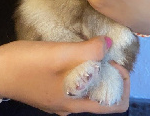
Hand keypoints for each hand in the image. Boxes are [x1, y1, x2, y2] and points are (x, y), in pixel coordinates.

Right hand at [0, 37, 128, 114]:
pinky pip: (78, 82)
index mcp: (76, 104)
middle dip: (110, 73)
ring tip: (93, 49)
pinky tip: (78, 53)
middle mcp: (71, 106)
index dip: (122, 83)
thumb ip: (89, 50)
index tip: (114, 62)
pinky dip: (84, 68)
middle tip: (103, 51)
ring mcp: (61, 98)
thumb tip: (110, 44)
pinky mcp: (53, 89)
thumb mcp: (60, 54)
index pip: (115, 105)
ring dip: (97, 69)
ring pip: (91, 87)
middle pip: (104, 95)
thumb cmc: (28, 65)